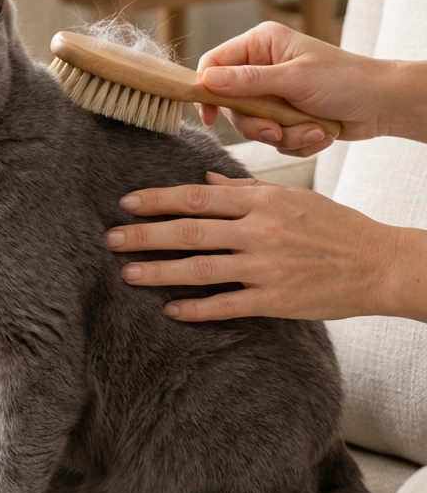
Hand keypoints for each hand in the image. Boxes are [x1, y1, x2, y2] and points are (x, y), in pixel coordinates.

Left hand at [104, 174, 426, 322]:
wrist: (379, 263)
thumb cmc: (335, 227)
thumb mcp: (292, 197)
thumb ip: (245, 191)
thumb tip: (204, 182)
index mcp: (262, 201)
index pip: (197, 198)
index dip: (158, 200)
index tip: (127, 203)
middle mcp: (259, 230)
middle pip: (190, 231)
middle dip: (145, 235)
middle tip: (111, 239)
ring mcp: (266, 266)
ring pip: (201, 268)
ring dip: (160, 271)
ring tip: (128, 273)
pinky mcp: (276, 299)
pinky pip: (228, 304)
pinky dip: (197, 307)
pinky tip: (172, 310)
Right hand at [195, 21, 426, 156]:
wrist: (382, 104)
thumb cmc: (345, 80)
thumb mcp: (294, 79)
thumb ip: (248, 82)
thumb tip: (206, 80)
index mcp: (261, 45)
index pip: (214, 64)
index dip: (207, 90)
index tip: (211, 117)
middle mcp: (263, 67)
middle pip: (232, 104)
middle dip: (259, 124)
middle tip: (277, 129)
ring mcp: (274, 94)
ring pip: (254, 126)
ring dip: (284, 135)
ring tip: (312, 129)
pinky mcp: (286, 117)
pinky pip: (274, 139)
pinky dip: (296, 141)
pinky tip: (319, 133)